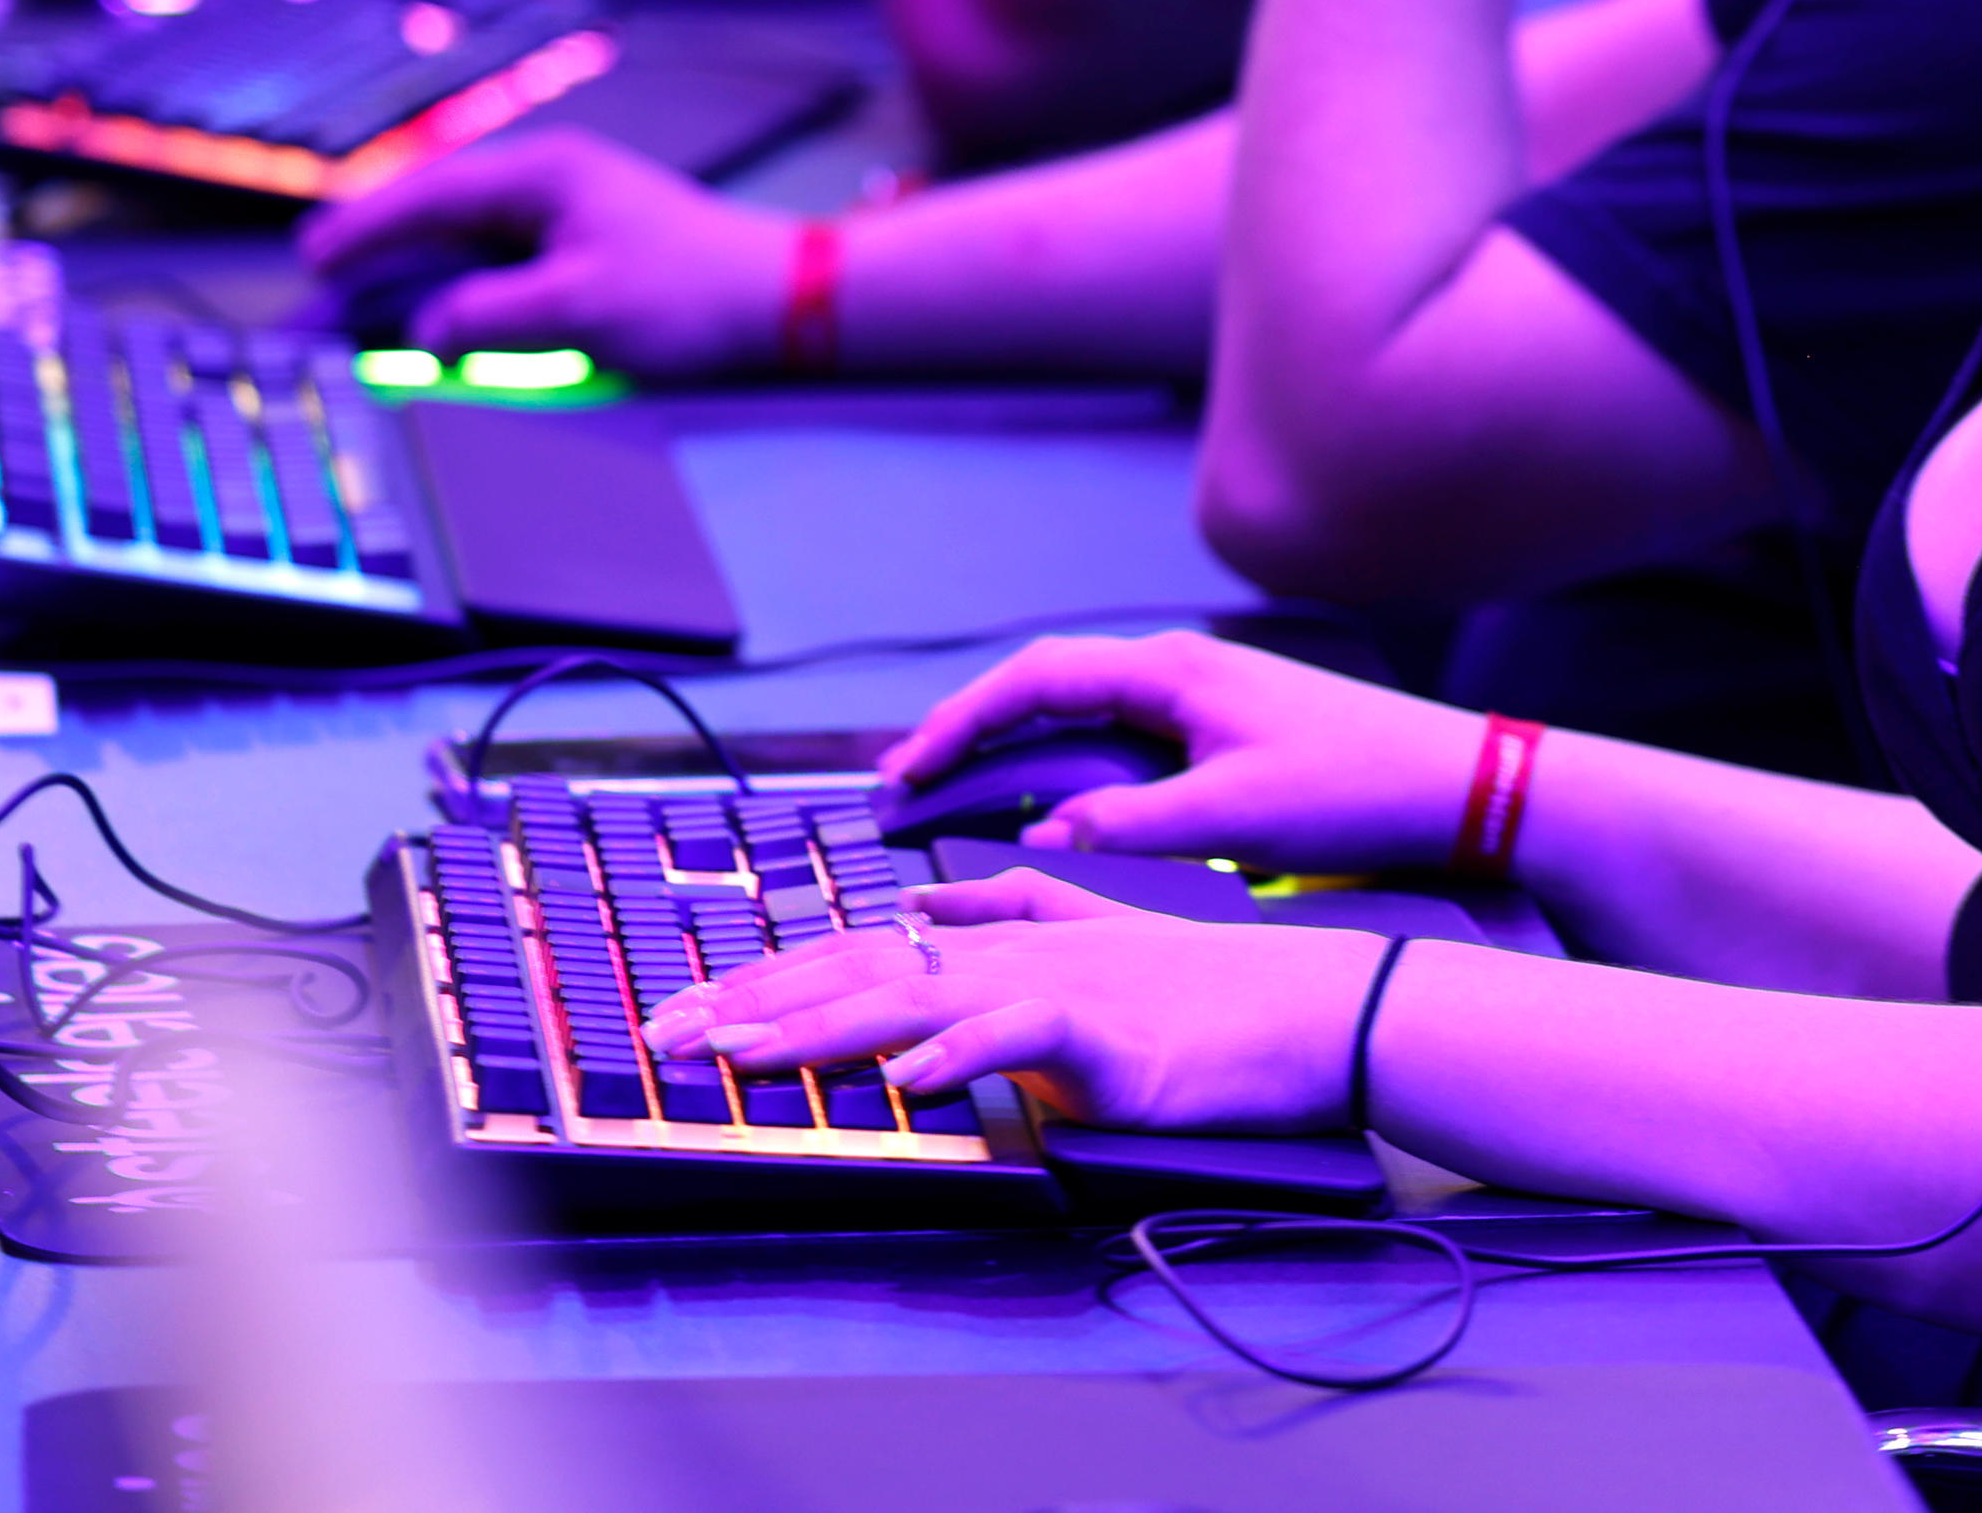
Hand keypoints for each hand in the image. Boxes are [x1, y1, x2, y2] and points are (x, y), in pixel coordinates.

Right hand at [294, 128, 790, 379]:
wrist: (785, 299)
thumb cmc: (691, 295)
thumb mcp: (581, 310)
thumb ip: (490, 316)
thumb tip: (424, 329)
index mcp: (546, 174)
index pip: (432, 194)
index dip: (366, 227)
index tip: (312, 256)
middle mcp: (553, 179)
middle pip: (440, 206)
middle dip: (376, 242)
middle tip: (315, 274)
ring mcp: (571, 208)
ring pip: (467, 231)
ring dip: (414, 262)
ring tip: (355, 290)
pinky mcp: (587, 241)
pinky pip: (500, 254)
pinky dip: (458, 278)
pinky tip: (435, 304)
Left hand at [642, 867, 1394, 1129]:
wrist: (1311, 1007)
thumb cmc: (1210, 990)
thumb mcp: (1092, 934)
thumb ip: (1006, 906)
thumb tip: (921, 902)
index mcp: (1001, 939)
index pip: (860, 952)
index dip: (770, 978)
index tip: (692, 1010)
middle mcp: (1012, 955)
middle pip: (861, 970)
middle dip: (757, 1003)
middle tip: (671, 1036)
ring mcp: (1057, 989)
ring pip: (917, 998)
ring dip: (821, 1027)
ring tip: (745, 1054)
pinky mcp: (1105, 1035)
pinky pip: (1018, 1038)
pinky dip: (957, 1057)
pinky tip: (904, 1080)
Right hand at [876, 628, 1486, 876]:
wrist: (1456, 784)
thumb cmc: (1357, 788)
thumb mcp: (1235, 817)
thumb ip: (1131, 827)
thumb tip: (1044, 839)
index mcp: (1172, 670)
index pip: (1036, 679)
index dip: (959, 722)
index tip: (904, 770)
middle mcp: (1177, 669)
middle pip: (1044, 688)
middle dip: (967, 733)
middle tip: (900, 788)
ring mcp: (1198, 697)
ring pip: (1078, 715)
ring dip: (1012, 752)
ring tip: (947, 798)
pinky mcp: (1219, 731)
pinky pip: (1116, 740)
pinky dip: (1063, 768)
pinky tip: (1042, 811)